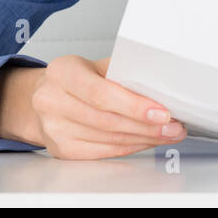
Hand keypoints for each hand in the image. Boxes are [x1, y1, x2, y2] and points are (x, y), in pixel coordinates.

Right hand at [5, 54, 187, 159]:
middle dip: (147, 126)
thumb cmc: (74, 79)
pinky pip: (103, 152)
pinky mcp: (61, 149)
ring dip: (144, 138)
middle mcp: (52, 100)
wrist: (44, 97)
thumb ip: (121, 71)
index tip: (162, 112)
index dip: (134, 106)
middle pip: (107, 120)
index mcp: (62, 72)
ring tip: (167, 134)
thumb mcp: (93, 65)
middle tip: (173, 126)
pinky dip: (130, 147)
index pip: (101, 93)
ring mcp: (54, 128)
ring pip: (109, 139)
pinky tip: (145, 140)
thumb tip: (160, 84)